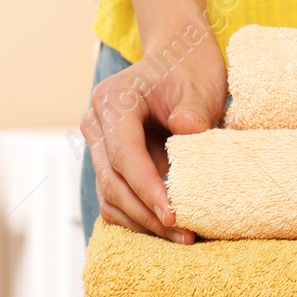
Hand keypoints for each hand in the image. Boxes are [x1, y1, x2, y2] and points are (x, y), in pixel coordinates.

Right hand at [81, 25, 226, 243]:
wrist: (178, 58)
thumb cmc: (190, 69)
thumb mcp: (200, 84)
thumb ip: (194, 108)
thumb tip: (187, 130)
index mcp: (112, 100)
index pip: (124, 155)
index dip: (148, 189)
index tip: (174, 214)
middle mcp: (96, 123)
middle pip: (113, 182)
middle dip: (148, 214)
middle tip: (185, 235)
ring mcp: (98, 145)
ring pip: (110, 197)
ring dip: (143, 223)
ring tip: (182, 237)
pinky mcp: (108, 162)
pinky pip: (116, 198)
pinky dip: (139, 217)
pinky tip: (168, 230)